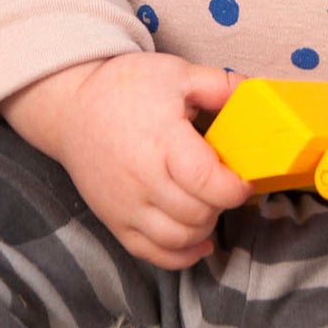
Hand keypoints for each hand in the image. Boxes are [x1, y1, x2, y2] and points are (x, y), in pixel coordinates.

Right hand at [6, 51, 251, 267]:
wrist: (72, 108)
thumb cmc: (124, 88)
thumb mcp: (175, 73)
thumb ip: (219, 85)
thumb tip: (255, 93)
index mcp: (163, 142)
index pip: (208, 182)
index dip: (235, 188)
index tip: (244, 179)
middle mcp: (143, 180)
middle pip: (198, 213)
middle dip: (221, 203)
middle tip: (223, 184)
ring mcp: (126, 205)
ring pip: (179, 238)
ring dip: (204, 226)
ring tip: (207, 203)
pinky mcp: (115, 221)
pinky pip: (152, 253)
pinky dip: (181, 255)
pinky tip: (198, 240)